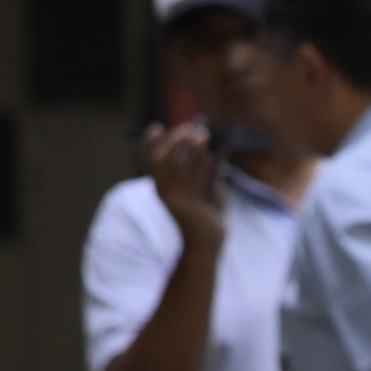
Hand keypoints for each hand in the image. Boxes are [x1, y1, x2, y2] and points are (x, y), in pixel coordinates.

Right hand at [144, 121, 225, 250]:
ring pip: (173, 163)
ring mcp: (173, 197)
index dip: (149, 143)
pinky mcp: (186, 203)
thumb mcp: (209, 186)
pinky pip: (192, 175)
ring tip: (201, 132)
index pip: (150, 160)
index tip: (155, 127)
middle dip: (172, 140)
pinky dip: (200, 158)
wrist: (208, 243)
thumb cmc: (208, 214)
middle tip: (189, 127)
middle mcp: (163, 190)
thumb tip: (221, 145)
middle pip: (157, 158)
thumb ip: (211, 168)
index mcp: (163, 186)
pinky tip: (212, 148)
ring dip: (187, 145)